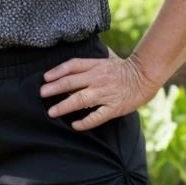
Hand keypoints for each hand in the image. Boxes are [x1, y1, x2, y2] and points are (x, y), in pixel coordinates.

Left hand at [39, 50, 159, 130]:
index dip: (57, 71)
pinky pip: (97, 116)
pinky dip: (85, 122)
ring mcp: (105, 93)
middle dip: (54, 88)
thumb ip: (90, 61)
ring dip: (64, 106)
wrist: (144, 77)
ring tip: (52, 112)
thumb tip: (73, 62)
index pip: (72, 66)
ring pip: (81, 100)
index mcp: (96, 65)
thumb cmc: (123, 68)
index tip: (45, 77)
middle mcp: (98, 78)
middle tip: (41, 94)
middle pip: (72, 82)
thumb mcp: (106, 59)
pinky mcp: (114, 107)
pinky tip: (75, 126)